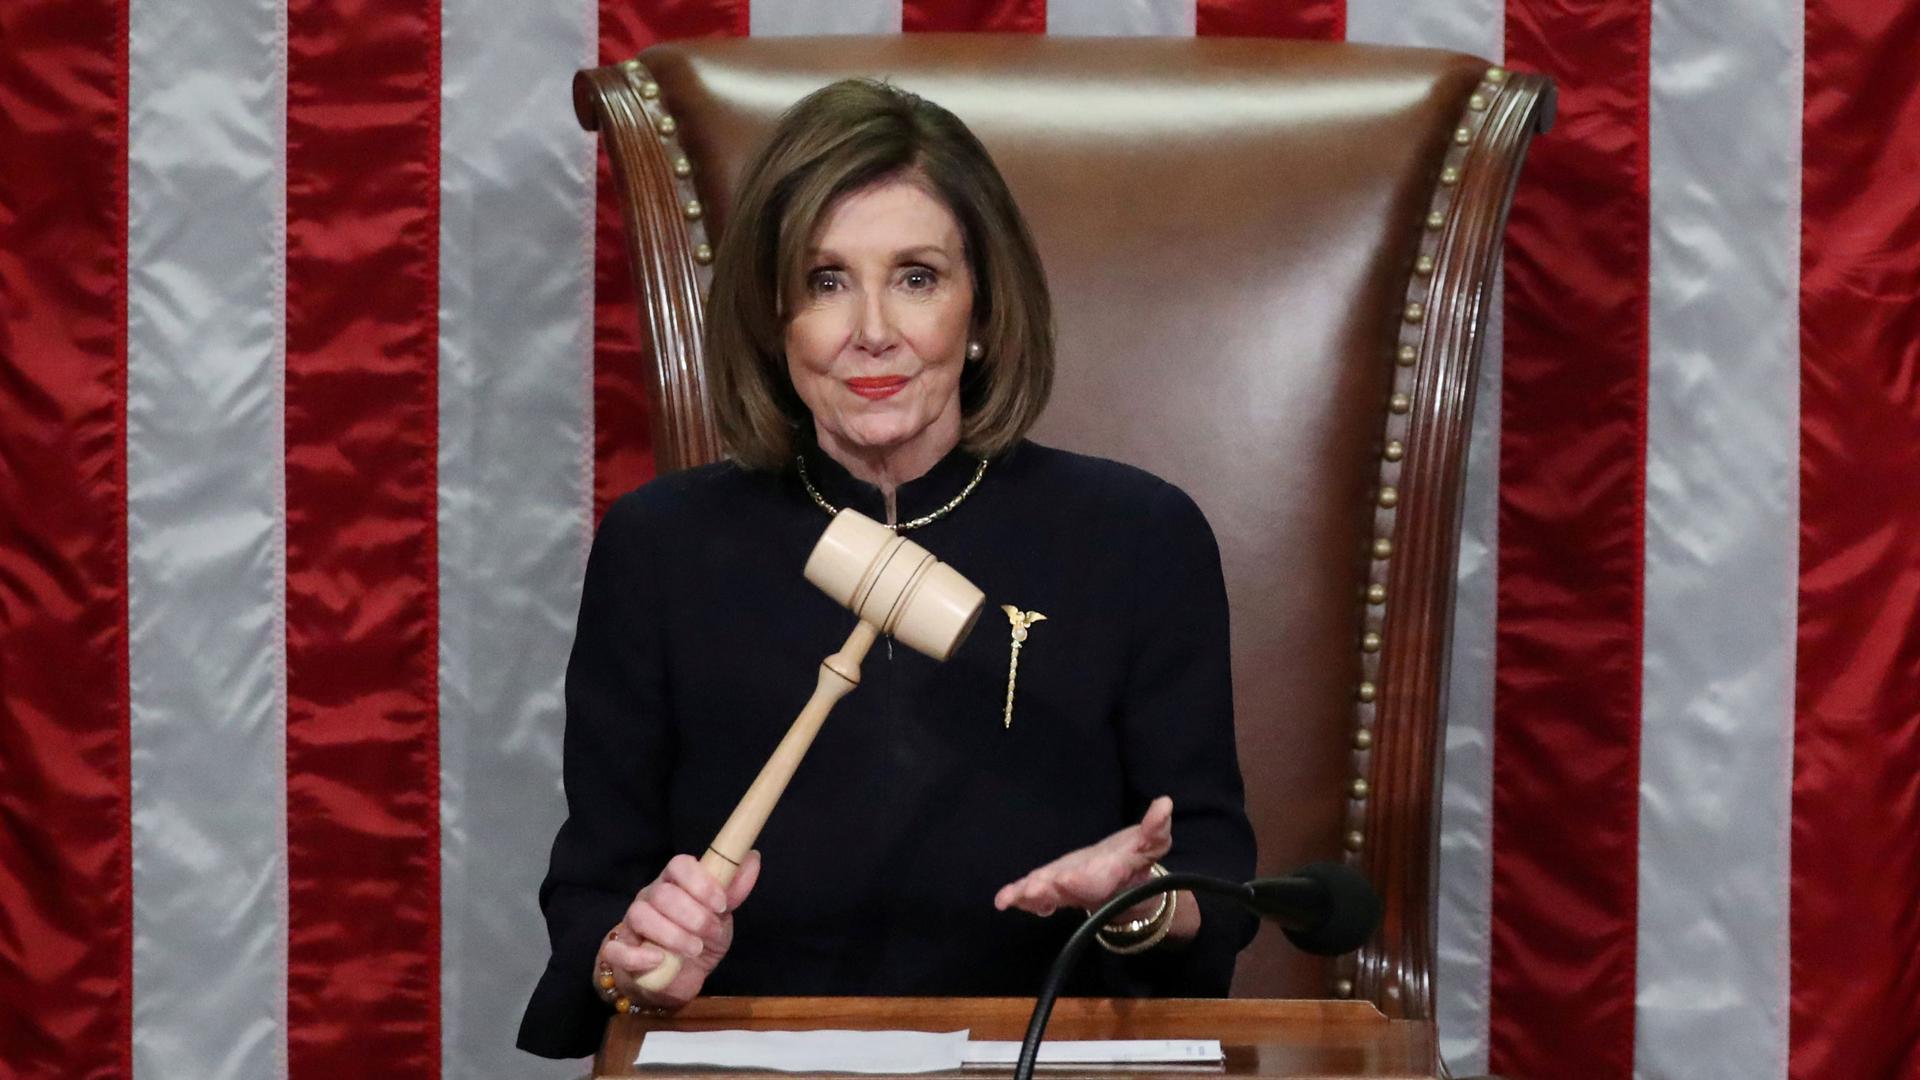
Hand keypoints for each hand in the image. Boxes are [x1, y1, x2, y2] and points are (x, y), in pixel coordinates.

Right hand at [597, 850, 760, 1008]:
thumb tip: (752, 857)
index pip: (679, 865)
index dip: (700, 883)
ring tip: (694, 949)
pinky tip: (658, 961)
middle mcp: (651, 897)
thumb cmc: (698, 938)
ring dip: (673, 935)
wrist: (675, 978)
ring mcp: (631, 923)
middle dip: (694, 916)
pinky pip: (616, 950)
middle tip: (711, 933)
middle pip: (664, 893)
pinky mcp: (619, 951)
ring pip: (642, 916)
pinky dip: (638, 956)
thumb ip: (733, 890)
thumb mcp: (720, 917)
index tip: (720, 904)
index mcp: (675, 883)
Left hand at [994, 796, 1173, 921]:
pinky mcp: (1055, 887)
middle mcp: (1088, 888)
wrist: (1127, 882)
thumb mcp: (1152, 842)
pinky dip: (1020, 898)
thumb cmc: (1137, 858)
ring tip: (1010, 897)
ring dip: (1031, 897)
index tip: (1066, 879)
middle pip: (1067, 893)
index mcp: (1111, 877)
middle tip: (1032, 889)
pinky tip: (1003, 900)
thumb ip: (1156, 827)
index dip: (1082, 882)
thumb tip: (1165, 803)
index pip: (1097, 882)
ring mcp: (1069, 890)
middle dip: (1050, 891)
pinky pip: (1037, 896)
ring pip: (1049, 897)